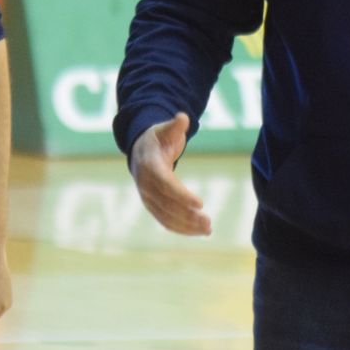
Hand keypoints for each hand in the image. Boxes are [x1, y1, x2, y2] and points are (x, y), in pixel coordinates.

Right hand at [129, 113, 211, 235]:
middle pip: (166, 204)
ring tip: (208, 229)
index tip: (200, 203)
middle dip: (188, 214)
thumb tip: (183, 118)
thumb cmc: (159, 138)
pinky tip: (199, 232)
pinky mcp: (152, 206)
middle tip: (208, 220)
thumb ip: (175, 125)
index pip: (165, 183)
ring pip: (166, 216)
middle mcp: (145, 184)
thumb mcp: (166, 129)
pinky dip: (181, 229)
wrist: (141, 151)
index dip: (181, 195)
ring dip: (187, 226)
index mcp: (149, 164)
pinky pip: (165, 221)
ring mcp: (147, 197)